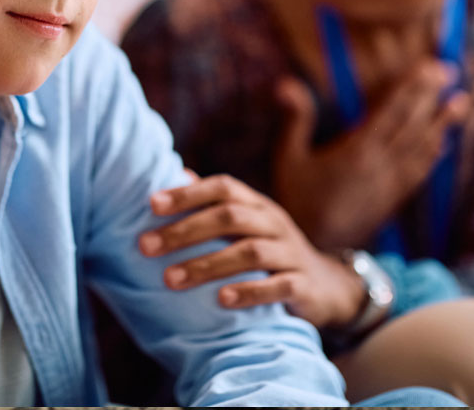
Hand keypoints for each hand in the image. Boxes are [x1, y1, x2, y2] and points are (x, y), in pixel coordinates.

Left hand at [139, 173, 366, 328]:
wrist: (327, 287)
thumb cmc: (271, 251)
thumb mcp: (247, 224)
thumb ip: (214, 203)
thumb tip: (177, 173)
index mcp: (256, 205)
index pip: (223, 188)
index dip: (188, 193)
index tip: (151, 205)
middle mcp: (274, 222)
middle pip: (230, 217)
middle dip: (185, 231)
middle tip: (146, 246)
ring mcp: (290, 253)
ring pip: (250, 252)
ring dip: (207, 265)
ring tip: (170, 279)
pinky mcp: (303, 285)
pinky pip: (278, 286)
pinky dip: (249, 292)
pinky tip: (221, 300)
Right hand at [272, 60, 469, 250]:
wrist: (315, 250)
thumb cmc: (298, 200)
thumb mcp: (289, 158)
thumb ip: (296, 119)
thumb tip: (286, 82)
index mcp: (356, 152)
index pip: (390, 112)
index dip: (410, 88)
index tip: (427, 67)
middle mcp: (380, 166)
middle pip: (411, 124)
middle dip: (430, 96)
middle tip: (450, 70)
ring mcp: (390, 184)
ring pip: (422, 147)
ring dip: (443, 123)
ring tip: (463, 101)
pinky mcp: (393, 200)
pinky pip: (419, 172)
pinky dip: (433, 154)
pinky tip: (443, 142)